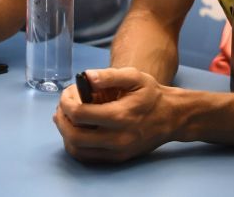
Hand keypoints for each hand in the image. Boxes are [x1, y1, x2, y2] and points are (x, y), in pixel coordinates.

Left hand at [53, 67, 174, 162]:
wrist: (171, 117)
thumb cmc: (151, 94)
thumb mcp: (134, 77)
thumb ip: (108, 75)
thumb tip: (86, 77)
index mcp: (120, 115)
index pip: (79, 114)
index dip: (66, 102)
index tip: (67, 94)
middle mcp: (117, 138)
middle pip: (74, 136)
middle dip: (61, 119)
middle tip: (63, 107)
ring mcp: (117, 152)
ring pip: (78, 150)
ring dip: (65, 133)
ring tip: (67, 117)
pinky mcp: (117, 158)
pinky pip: (87, 157)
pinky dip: (75, 145)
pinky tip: (76, 129)